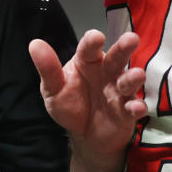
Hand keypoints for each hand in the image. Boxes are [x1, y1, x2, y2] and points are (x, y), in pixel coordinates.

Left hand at [30, 29, 146, 159]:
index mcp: (87, 62)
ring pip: (128, 81)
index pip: (89, 49)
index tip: (96, 37)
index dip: (92, 42)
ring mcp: (118, 91)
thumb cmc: (70, 104)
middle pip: (116, 58)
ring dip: (133, 78)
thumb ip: (48, 69)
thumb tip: (34, 44)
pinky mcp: (127, 111)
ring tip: (137, 75)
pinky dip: (137, 107)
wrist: (84, 135)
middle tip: (131, 39)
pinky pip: (134, 107)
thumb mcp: (53, 89)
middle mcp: (106, 72)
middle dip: (123, 48)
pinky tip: (136, 107)